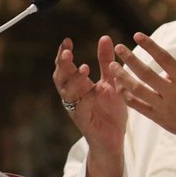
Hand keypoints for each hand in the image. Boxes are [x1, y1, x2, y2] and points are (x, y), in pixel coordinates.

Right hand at [52, 36, 126, 156]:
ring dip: (74, 80)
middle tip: (67, 52)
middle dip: (62, 64)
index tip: (66, 40)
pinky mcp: (84, 122)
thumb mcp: (110, 81)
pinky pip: (80, 109)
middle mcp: (73, 96)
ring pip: (67, 93)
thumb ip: (105, 61)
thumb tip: (104, 37)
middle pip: (61, 78)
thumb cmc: (110, 110)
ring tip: (83, 67)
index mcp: (78, 85)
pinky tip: (92, 90)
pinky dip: (85, 99)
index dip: (63, 54)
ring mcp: (77, 109)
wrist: (114, 139)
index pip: (65, 66)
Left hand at [109, 22, 175, 147]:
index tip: (136, 35)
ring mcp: (164, 106)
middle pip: (147, 74)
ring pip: (139, 91)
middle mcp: (173, 92)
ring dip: (124, 78)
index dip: (150, 46)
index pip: (164, 59)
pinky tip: (118, 85)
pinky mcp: (158, 117)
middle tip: (119, 48)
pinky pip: (138, 106)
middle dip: (131, 60)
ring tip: (112, 66)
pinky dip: (126, 96)